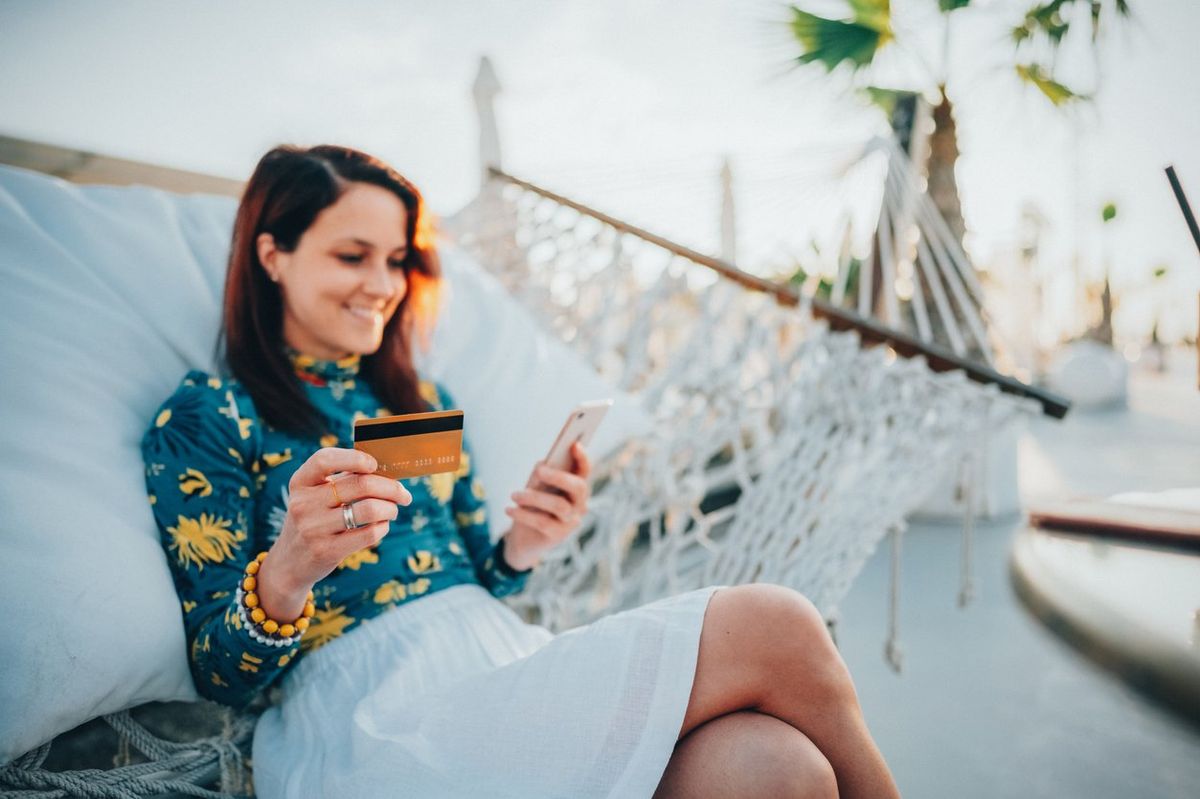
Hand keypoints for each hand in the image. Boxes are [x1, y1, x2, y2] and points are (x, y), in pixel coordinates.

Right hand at [257, 447, 411, 618]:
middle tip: (403, 494)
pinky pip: (369, 533)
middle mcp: (303, 503)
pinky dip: (383, 527)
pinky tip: (382, 526)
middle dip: (391, 488)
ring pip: (370, 509)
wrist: (290, 563)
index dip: (354, 458)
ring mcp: (313, 528)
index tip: (374, 464)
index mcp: (300, 482)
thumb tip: (385, 469)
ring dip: (390, 509)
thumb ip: (342, 480)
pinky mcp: (326, 550)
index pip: (324, 460)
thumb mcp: (315, 496)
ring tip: (393, 511)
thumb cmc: (313, 520)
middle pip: (360, 485)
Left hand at [502, 441, 591, 570]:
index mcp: (575, 487)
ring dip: (534, 497)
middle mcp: (579, 504)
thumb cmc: (532, 506)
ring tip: (514, 495)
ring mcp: (571, 521)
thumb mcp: (535, 488)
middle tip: (539, 471)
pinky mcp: (559, 536)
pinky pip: (543, 522)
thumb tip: (543, 465)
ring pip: (559, 505)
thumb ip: (541, 476)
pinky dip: (523, 514)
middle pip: (578, 487)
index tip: (574, 444)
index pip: (585, 471)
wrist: (523, 539)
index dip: (583, 458)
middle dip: (559, 477)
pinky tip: (509, 510)